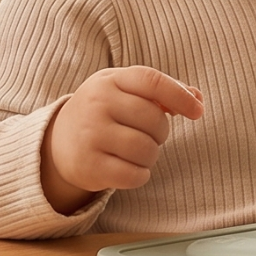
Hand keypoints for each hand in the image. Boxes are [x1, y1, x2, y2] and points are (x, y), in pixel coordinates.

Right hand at [41, 67, 203, 213]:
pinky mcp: (88, 166)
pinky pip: (134, 175)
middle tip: (148, 135)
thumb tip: (197, 98)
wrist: (57, 142)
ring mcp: (90, 135)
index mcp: (110, 80)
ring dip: (151, 156)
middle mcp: (97, 104)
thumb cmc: (105, 111)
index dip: (180, 96)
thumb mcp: (126, 91)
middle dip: (161, 132)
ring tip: (137, 152)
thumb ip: (163, 92)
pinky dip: (140, 175)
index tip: (197, 112)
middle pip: (155, 120)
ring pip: (147, 150)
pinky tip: (129, 168)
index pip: (152, 81)